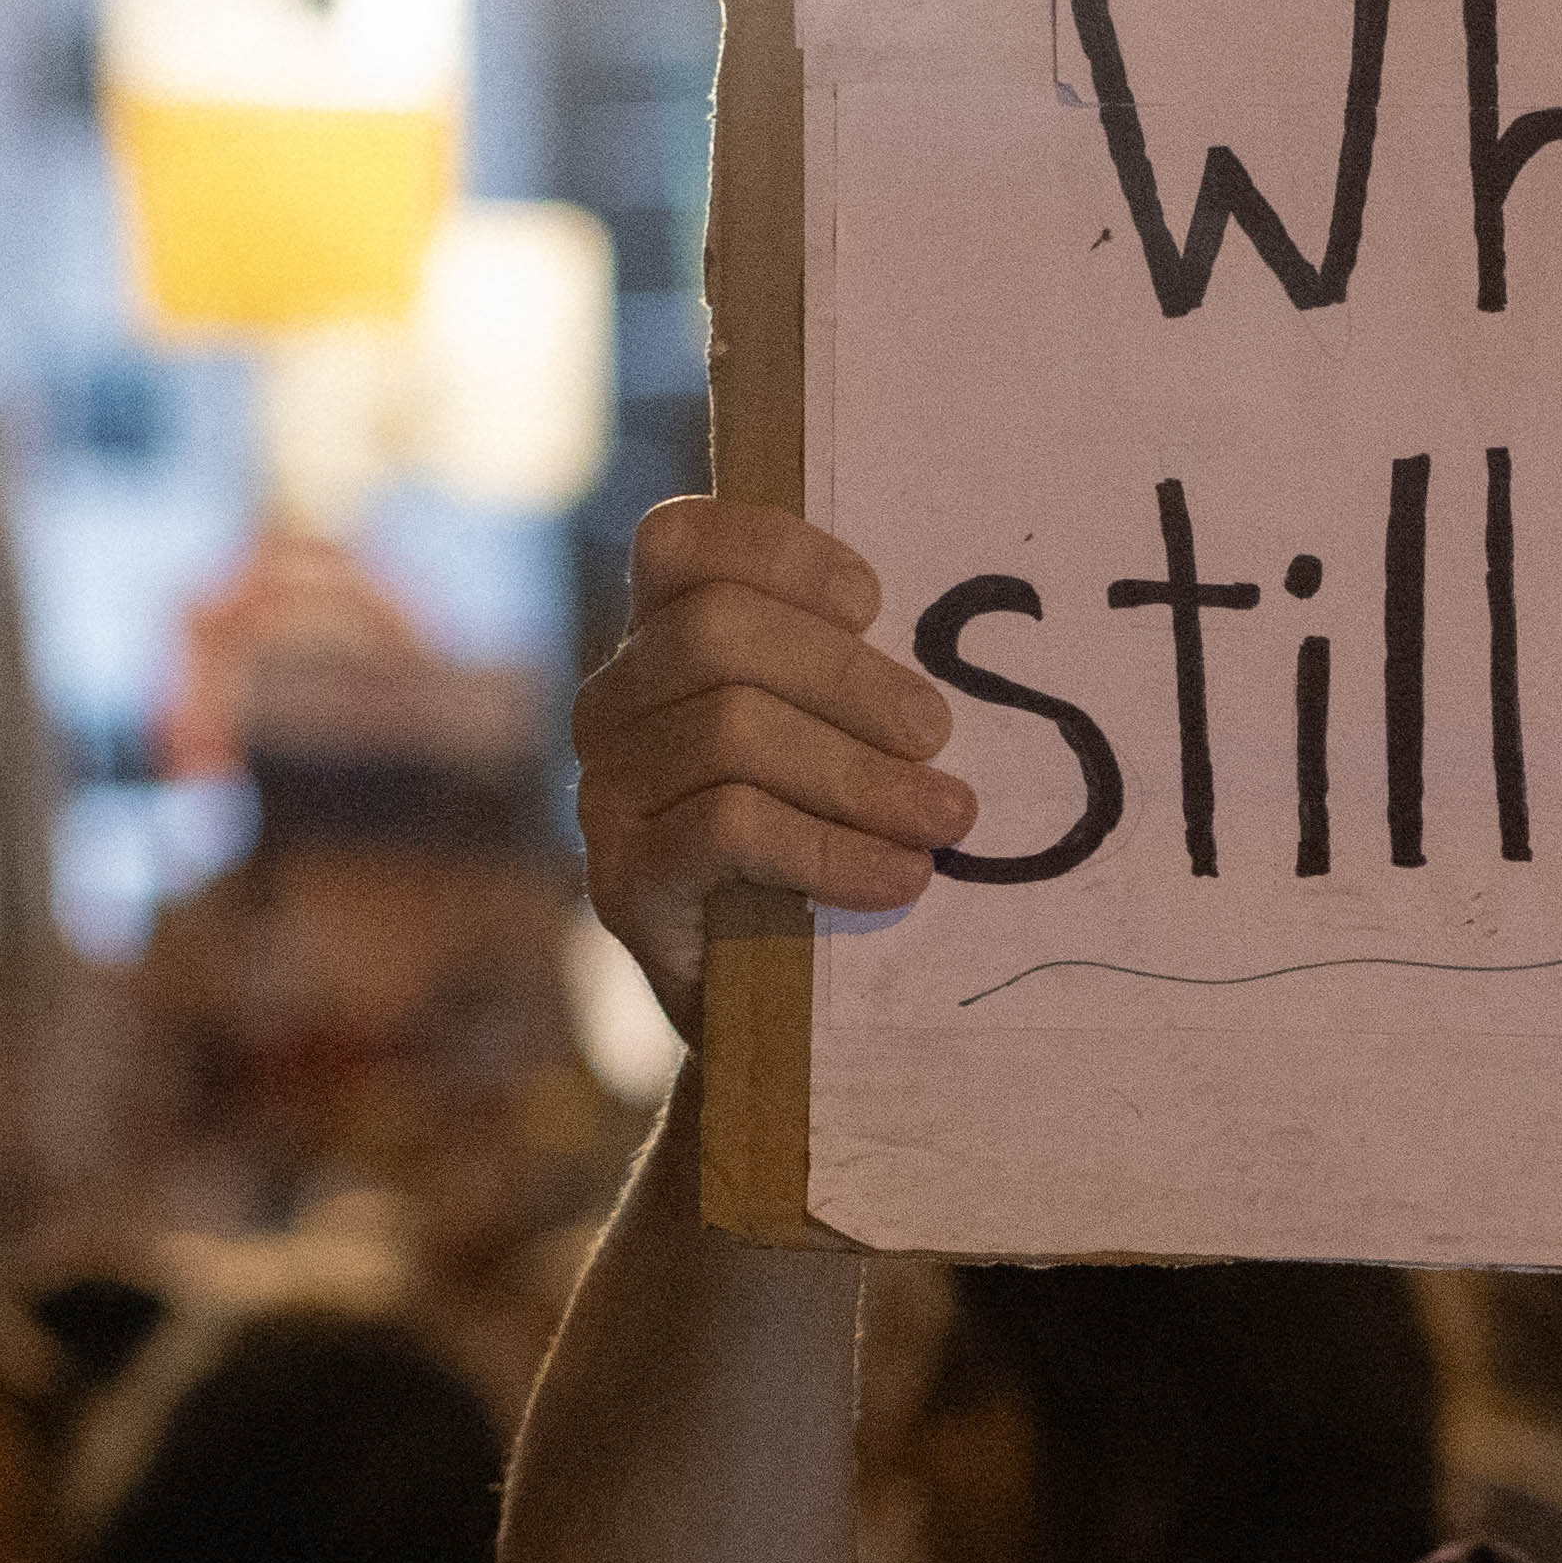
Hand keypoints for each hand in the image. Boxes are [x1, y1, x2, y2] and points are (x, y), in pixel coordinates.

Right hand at [577, 496, 981, 1044]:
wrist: (768, 1018)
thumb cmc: (820, 850)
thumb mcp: (833, 745)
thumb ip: (850, 678)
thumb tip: (954, 634)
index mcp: (658, 645)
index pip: (681, 544)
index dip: (780, 553)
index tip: (875, 605)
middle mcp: (613, 707)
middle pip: (717, 633)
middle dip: (849, 679)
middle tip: (937, 734)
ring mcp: (607, 796)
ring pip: (731, 732)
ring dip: (862, 776)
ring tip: (946, 818)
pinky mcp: (623, 884)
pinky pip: (729, 831)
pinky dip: (831, 850)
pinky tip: (899, 877)